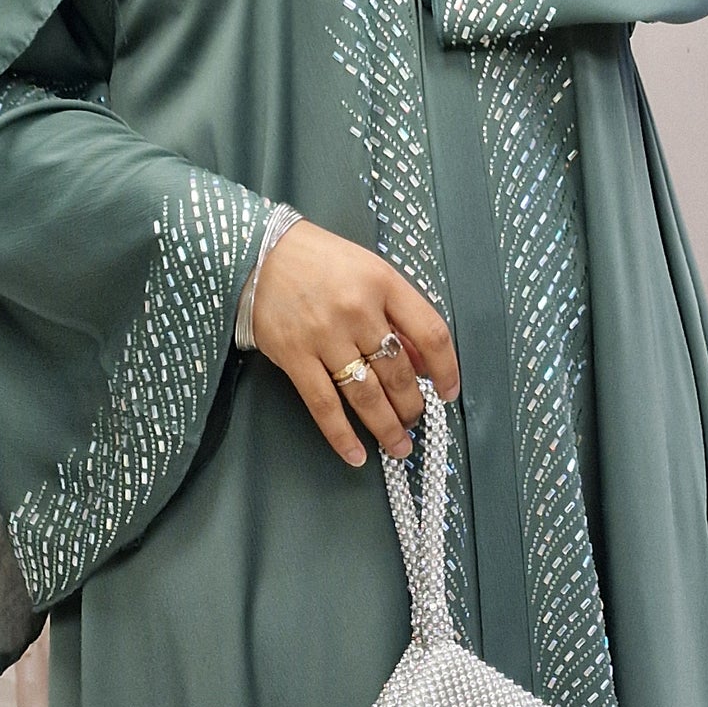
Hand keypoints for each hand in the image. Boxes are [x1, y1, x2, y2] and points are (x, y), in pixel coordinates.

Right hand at [250, 217, 459, 467]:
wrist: (259, 252)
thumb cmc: (319, 260)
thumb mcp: (370, 272)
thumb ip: (399, 314)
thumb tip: (426, 363)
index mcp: (383, 283)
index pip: (431, 333)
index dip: (446, 369)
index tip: (449, 392)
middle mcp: (357, 309)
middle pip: (398, 372)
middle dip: (412, 406)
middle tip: (415, 421)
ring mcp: (324, 335)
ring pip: (366, 395)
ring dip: (386, 427)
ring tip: (398, 446)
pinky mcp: (294, 356)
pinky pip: (324, 405)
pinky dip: (342, 436)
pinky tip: (357, 454)